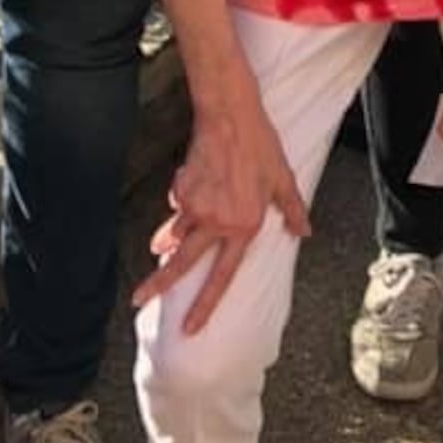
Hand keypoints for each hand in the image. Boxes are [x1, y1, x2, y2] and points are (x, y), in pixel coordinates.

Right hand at [132, 94, 309, 332]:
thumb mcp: (283, 178)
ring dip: (166, 242)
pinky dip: (180, 201)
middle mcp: (216, 223)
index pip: (222, 277)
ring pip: (175, 234)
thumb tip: (304, 231)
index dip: (204, 305)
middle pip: (181, 263)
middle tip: (137, 300)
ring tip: (158, 249)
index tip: (189, 328)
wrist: (230, 115)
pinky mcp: (181, 189)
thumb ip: (292, 209)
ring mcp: (195, 207)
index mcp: (243, 228)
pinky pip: (177, 204)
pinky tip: (191, 183)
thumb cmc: (260, 146)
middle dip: (157, 285)